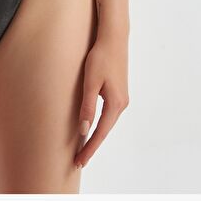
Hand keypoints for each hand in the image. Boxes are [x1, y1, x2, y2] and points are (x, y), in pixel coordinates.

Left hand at [75, 33, 128, 167]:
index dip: (89, 148)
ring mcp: (121, 99)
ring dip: (95, 136)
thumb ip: (88, 107)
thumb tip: (83, 129)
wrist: (114, 39)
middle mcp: (122, 104)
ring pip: (107, 123)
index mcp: (116, 104)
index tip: (79, 162)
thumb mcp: (90, 83)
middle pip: (105, 131)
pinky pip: (108, 115)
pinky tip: (91, 128)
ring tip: (82, 149)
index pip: (100, 133)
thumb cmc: (100, 58)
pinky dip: (99, 125)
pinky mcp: (118, 93)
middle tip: (78, 161)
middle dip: (91, 146)